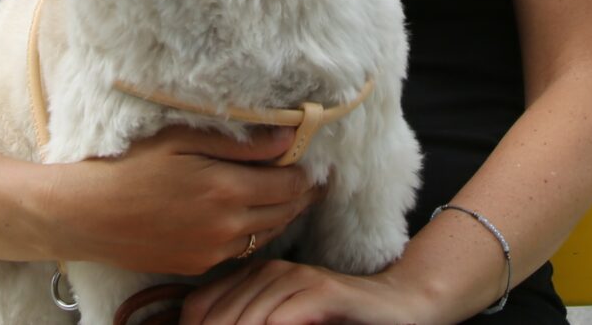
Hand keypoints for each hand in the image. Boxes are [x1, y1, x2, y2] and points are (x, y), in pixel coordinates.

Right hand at [58, 124, 320, 277]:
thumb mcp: (182, 139)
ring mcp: (212, 251)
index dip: (307, 172)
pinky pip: (241, 250)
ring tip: (287, 194)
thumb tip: (288, 139)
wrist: (87, 214)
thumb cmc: (129, 166)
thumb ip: (239, 142)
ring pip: (266, 234)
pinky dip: (254, 232)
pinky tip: (250, 215)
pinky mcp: (197, 265)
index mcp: (226, 190)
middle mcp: (226, 227)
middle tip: (312, 178)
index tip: (313, 159)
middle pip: (285, 213)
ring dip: (281, 214)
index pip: (290, 185)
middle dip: (302, 194)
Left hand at [179, 260, 426, 324]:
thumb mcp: (280, 320)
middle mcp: (269, 272)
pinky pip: (282, 318)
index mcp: (251, 277)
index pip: (197, 308)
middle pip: (218, 317)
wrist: (394, 306)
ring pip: (248, 319)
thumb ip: (248, 320)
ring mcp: (297, 278)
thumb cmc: (330, 320)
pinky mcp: (323, 291)